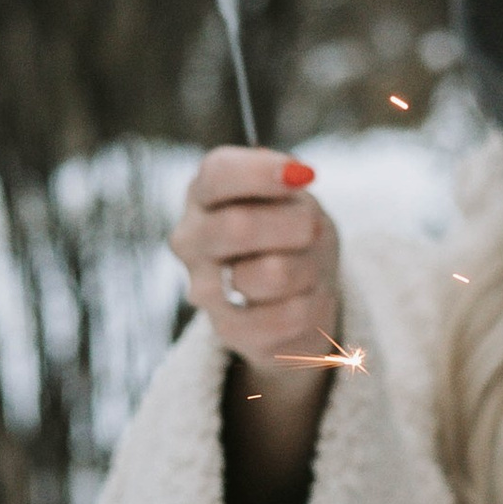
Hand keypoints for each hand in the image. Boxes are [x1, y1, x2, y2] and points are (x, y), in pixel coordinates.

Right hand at [170, 149, 341, 382]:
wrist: (295, 295)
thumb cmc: (290, 232)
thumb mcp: (293, 197)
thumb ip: (284, 182)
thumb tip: (294, 173)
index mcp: (202, 193)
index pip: (218, 174)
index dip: (260, 173)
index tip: (303, 176)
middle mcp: (190, 239)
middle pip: (239, 227)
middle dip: (295, 226)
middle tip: (312, 230)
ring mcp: (202, 288)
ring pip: (274, 273)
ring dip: (308, 267)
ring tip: (302, 267)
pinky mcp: (227, 330)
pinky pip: (290, 314)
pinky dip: (311, 304)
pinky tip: (299, 299)